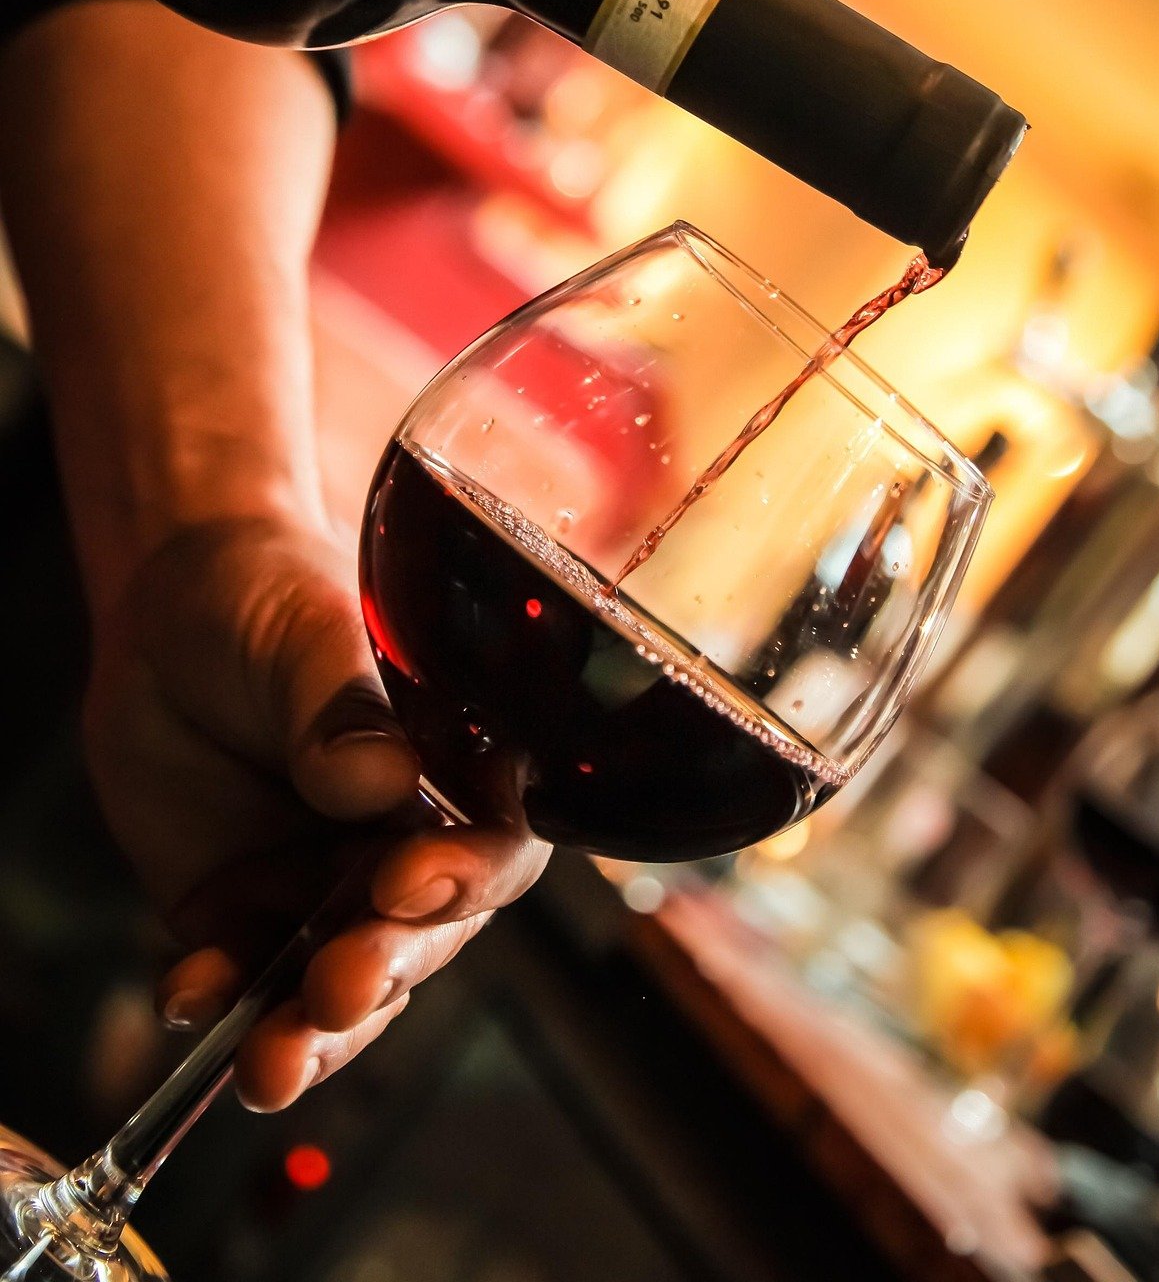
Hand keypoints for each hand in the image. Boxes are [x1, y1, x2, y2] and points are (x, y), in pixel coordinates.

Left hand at [84, 514, 547, 1111]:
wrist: (166, 610)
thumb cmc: (265, 593)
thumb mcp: (304, 631)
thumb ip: (339, 705)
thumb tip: (375, 776)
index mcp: (461, 775)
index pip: (492, 848)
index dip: (463, 877)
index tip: (406, 882)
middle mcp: (405, 847)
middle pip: (416, 940)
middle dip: (380, 973)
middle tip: (337, 988)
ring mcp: (323, 892)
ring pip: (335, 987)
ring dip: (307, 1034)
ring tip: (269, 1065)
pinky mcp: (242, 917)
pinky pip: (239, 979)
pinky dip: (217, 1002)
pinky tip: (189, 998)